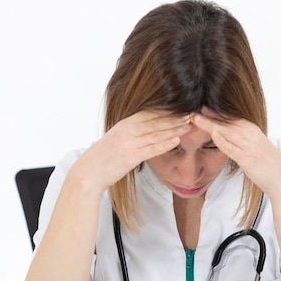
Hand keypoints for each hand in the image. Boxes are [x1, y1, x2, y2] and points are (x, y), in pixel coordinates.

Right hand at [74, 110, 191, 191]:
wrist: (88, 173)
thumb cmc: (102, 158)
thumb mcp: (116, 139)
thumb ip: (130, 132)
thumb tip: (146, 129)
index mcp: (124, 124)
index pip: (149, 113)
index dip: (167, 110)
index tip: (182, 107)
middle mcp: (127, 131)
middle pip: (155, 121)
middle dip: (175, 117)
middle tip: (192, 113)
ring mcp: (129, 143)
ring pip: (156, 133)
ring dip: (174, 129)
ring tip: (189, 125)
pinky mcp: (130, 157)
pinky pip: (151, 149)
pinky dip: (165, 144)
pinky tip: (176, 140)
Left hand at [191, 108, 280, 197]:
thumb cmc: (268, 165)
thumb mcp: (255, 146)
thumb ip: (242, 139)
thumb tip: (226, 135)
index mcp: (252, 130)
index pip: (230, 117)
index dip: (214, 112)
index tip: (200, 107)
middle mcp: (250, 134)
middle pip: (225, 122)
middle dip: (208, 115)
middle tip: (191, 109)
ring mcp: (249, 145)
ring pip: (226, 132)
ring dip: (210, 124)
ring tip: (195, 119)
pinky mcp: (247, 158)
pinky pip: (232, 148)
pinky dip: (222, 141)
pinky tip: (213, 134)